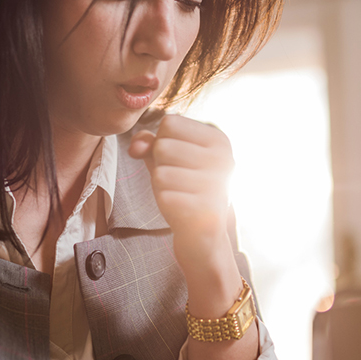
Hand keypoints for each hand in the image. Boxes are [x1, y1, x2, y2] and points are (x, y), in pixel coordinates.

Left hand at [129, 114, 237, 290]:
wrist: (202, 237)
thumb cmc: (183, 190)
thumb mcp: (165, 159)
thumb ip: (148, 142)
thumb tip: (136, 147)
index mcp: (218, 139)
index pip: (169, 122)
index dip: (161, 143)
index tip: (179, 162)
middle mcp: (224, 158)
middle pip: (163, 146)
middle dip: (160, 166)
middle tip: (179, 183)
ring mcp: (218, 184)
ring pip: (160, 173)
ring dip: (161, 188)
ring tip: (180, 196)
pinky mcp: (208, 210)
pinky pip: (164, 197)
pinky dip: (165, 204)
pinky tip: (182, 210)